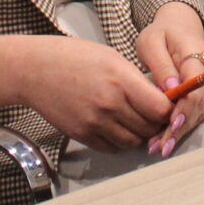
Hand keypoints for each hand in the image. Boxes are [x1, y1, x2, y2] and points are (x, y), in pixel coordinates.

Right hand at [0, 36, 169, 149]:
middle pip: (149, 128)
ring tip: (136, 122)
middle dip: (157, 124)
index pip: (160, 109)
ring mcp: (95, 122)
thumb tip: (159, 98)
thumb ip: (136, 80)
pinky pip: (112, 147)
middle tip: (155, 117)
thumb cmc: (73, 57)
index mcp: (121, 80)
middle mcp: (110, 104)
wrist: (34, 70)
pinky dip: (120, 141)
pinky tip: (117, 128)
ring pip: (132, 141)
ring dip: (139, 135)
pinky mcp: (82, 134)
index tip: (169, 106)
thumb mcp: (112, 58)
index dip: (169, 110)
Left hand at [135, 4, 203, 157]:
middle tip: (161, 146)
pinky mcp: (202, 93)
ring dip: (180, 132)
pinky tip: (165, 141)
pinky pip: (194, 113)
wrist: (177, 28)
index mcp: (196, 54)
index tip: (170, 124)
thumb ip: (162, 64)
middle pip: (199, 104)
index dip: (185, 107)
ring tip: (159, 148)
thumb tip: (171, 89)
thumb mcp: (152, 42)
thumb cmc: (161, 34)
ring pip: (198, 112)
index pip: (196, 85)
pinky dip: (180, 128)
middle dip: (181, 127)